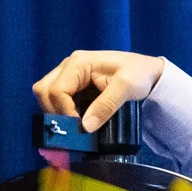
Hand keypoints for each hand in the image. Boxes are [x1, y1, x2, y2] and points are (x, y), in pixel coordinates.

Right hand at [33, 50, 167, 132]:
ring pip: (46, 97)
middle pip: (43, 91)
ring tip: (77, 125)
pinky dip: (64, 113)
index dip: (64, 112)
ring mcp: (69, 76)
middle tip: (73, 128)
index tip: (80, 127)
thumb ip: (106, 106)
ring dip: (58, 113)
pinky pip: (58, 101)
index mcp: (78, 63)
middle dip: (55, 113)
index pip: (56, 90)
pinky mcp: (73, 86)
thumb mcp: (126, 88)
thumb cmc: (139, 74)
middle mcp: (68, 67)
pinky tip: (79, 121)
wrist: (148, 72)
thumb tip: (85, 127)